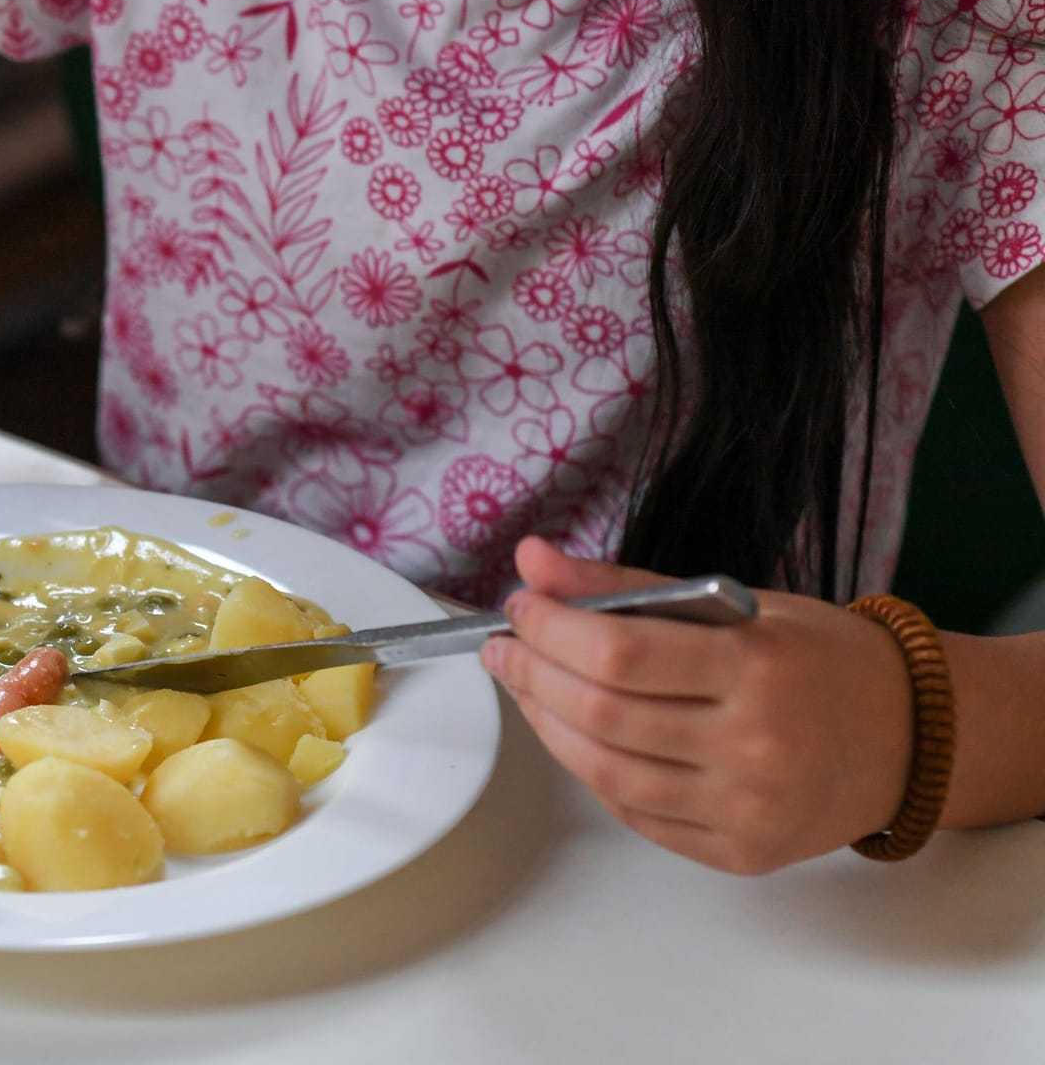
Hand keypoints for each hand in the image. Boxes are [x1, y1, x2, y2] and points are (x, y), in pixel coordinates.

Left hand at [480, 536, 914, 873]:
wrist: (910, 738)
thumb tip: (534, 561)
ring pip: (606, 772)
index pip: (619, 651)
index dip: (550, 629)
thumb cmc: (819, 660)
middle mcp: (753, 745)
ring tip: (527, 686)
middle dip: (534, 675)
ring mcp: (745, 808)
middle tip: (504, 647)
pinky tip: (573, 733)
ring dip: (548, 724)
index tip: (518, 607)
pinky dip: (590, 770)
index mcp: (757, 668)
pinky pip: (636, 812)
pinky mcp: (739, 852)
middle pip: (602, 714)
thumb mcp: (738, 604)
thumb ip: (629, 587)